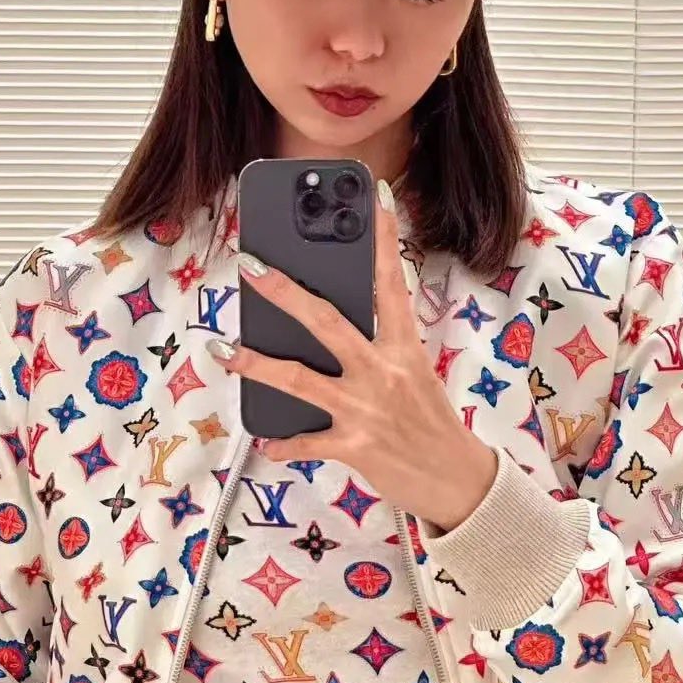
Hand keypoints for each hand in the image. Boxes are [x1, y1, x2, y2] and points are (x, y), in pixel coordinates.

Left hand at [215, 186, 497, 534]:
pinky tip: (264, 440)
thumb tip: (332, 332)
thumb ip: (378, 352)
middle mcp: (383, 372)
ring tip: (223, 350)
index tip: (373, 199)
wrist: (458, 482)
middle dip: (284, 292)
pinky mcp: (355, 447)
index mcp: (404, 350)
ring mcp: (366, 410)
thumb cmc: (432, 426)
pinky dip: (283, 444)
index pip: (392, 285)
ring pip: (301, 379)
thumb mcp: (415, 377)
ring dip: (257, 363)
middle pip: (327, 322)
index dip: (382, 241)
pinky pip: (307, 442)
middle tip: (251, 267)